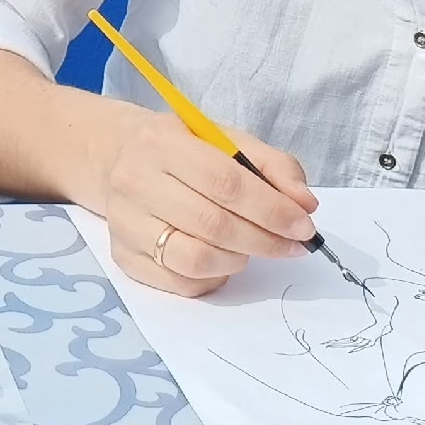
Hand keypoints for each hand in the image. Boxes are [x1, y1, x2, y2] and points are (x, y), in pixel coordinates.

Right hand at [95, 110, 316, 298]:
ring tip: (252, 247)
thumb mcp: (228, 141)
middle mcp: (134, 182)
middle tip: (292, 245)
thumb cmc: (184, 150)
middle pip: (212, 225)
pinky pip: (181, 283)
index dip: (271, 209)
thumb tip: (305, 205)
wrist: (119, 160)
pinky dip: (215, 277)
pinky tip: (223, 258)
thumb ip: (273, 166)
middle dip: (264, 240)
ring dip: (239, 259)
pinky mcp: (123, 257)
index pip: (224, 183)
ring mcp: (124, 223)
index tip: (303, 226)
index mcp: (161, 142)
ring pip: (195, 260)